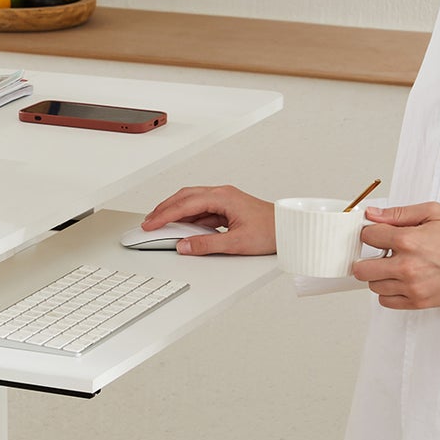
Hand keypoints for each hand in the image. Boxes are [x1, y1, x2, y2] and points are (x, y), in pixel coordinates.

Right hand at [141, 184, 275, 255]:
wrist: (291, 229)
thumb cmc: (272, 231)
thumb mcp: (236, 243)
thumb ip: (206, 245)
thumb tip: (184, 246)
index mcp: (222, 196)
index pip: (185, 204)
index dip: (165, 214)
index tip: (150, 224)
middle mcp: (221, 193)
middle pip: (184, 197)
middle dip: (164, 209)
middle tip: (148, 222)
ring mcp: (224, 199)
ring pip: (191, 201)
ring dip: (175, 211)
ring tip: (160, 223)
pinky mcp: (227, 207)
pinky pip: (201, 209)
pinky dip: (188, 216)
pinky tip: (182, 226)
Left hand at [353, 201, 439, 309]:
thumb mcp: (433, 212)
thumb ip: (398, 213)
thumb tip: (372, 214)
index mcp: (408, 241)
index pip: (367, 237)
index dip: (370, 232)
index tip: (377, 233)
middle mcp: (406, 266)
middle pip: (362, 268)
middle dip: (366, 257)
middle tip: (378, 253)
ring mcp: (412, 287)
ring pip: (373, 285)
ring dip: (378, 275)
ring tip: (394, 266)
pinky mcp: (419, 302)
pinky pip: (386, 301)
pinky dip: (387, 292)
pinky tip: (398, 281)